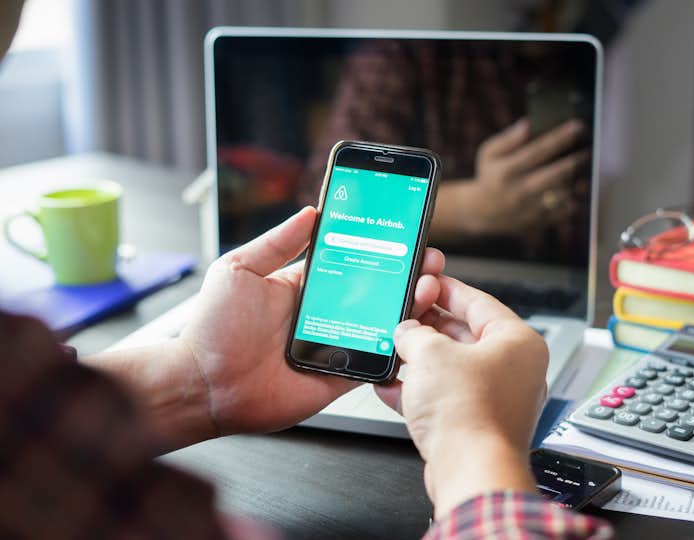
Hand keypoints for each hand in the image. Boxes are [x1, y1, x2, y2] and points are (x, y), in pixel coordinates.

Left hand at [181, 206, 444, 435]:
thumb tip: (310, 212)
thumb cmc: (212, 328)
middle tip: (429, 259)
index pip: (353, 260)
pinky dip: (398, 348)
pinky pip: (375, 360)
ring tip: (429, 286)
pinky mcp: (339, 374)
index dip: (380, 248)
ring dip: (411, 305)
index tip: (404, 232)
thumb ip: (277, 242)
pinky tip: (416, 329)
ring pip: (384, 323)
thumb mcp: (239, 269)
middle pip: (377, 290)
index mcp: (304, 285)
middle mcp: (325, 313)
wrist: (203, 385)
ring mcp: (335, 344)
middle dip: (407, 273)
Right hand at [375, 276, 547, 517]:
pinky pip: (448, 398)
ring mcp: (499, 400)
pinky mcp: (480, 425)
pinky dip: (422, 391)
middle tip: (404, 319)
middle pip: (466, 336)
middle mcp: (515, 370)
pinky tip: (393, 388)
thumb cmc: (468, 414)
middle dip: (429, 329)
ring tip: (394, 351)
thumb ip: (414, 334)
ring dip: (421, 361)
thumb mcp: (429, 355)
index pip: (479, 302)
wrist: (470, 472)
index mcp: (518, 342)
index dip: (448, 289)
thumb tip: (407, 333)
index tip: (429, 282)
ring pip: (454, 369)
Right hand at [431, 118, 588, 240]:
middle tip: (588, 150)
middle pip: (554, 175)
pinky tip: (577, 190)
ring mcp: (528, 210)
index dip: (560, 138)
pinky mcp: (537, 223)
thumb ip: (507, 139)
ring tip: (586, 171)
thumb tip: (528, 124)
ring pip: (561, 195)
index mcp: (506, 171)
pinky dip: (573, 202)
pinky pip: (562, 213)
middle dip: (575, 161)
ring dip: (577, 183)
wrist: (482, 213)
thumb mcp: (489, 153)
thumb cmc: (491, 176)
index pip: (538, 151)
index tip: (578, 127)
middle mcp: (517, 191)